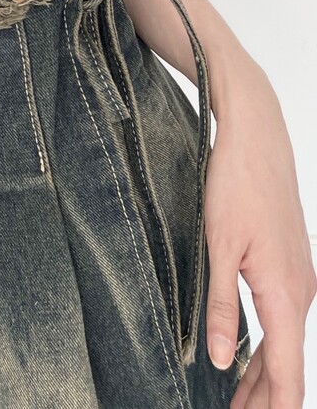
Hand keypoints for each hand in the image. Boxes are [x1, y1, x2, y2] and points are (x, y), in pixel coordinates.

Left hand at [206, 64, 315, 408]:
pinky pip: (282, 318)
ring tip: (236, 403)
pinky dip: (267, 346)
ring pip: (285, 342)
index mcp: (284, 294)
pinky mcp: (290, 264)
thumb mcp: (218, 245)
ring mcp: (299, 278)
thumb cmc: (235, 184)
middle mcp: (300, 292)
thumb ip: (218, 305)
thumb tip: (219, 359)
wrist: (257, 136)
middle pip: (288, 365)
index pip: (289, 373)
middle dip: (265, 399)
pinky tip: (245, 353)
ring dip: (264, 375)